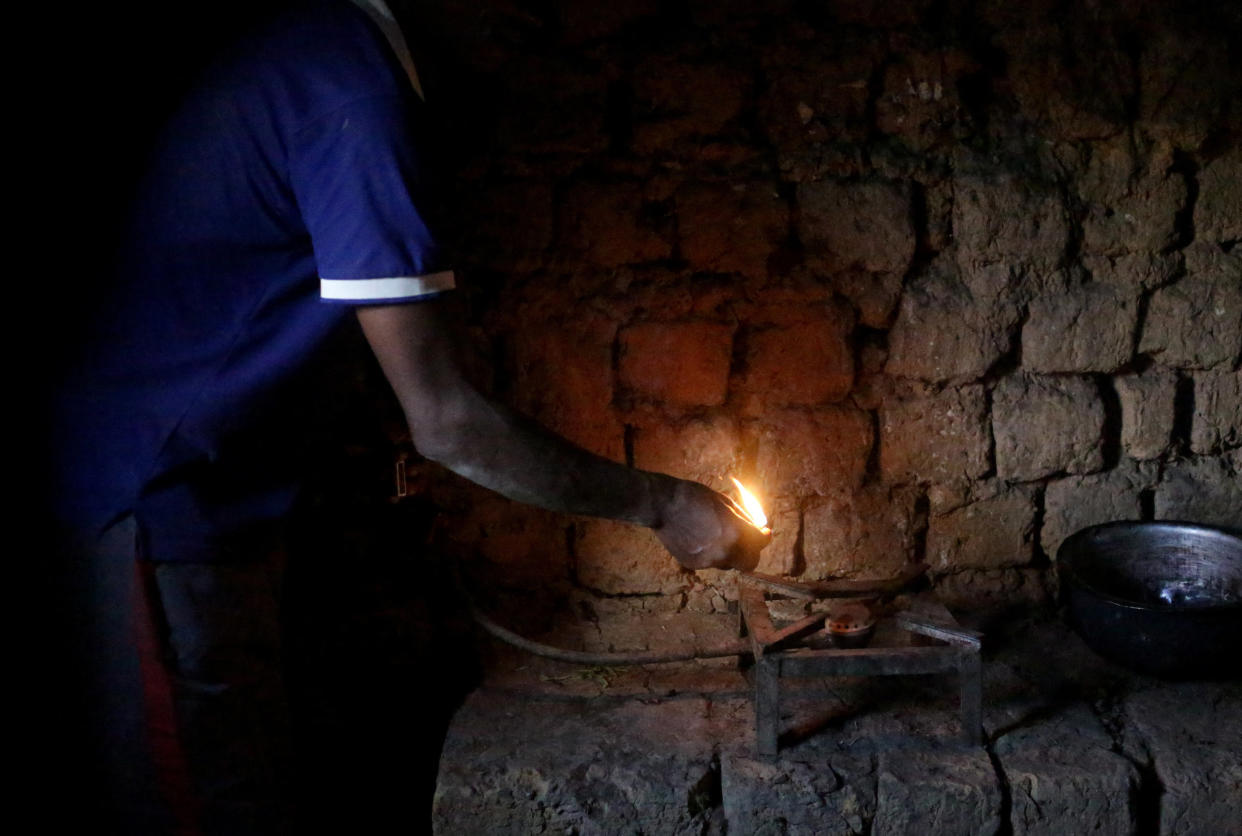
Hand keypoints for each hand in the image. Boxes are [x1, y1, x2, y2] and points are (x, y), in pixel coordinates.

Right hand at [649, 476, 771, 570]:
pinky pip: (710, 563)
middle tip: (745, 542)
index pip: (761, 543)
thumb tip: (756, 529)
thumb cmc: (694, 497)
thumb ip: (743, 519)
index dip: (764, 536)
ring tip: (715, 535)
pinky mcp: (694, 564)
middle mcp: (725, 552)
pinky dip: (710, 554)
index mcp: (736, 533)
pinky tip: (699, 538)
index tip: (762, 532)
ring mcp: (708, 561)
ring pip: (728, 563)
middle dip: (750, 553)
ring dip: (729, 553)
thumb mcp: (725, 502)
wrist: (663, 504)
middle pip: (749, 564)